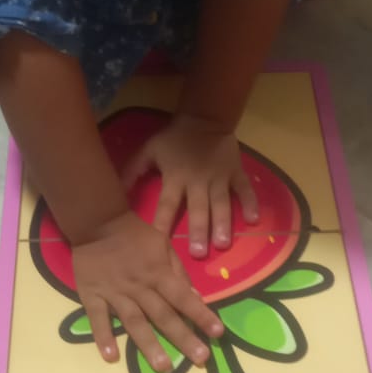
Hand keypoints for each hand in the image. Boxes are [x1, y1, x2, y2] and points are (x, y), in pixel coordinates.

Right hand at [73, 210, 223, 370]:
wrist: (97, 222)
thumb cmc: (135, 235)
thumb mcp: (163, 244)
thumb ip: (177, 272)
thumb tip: (195, 297)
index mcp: (159, 273)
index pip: (184, 297)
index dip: (201, 315)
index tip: (218, 333)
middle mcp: (139, 287)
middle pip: (163, 315)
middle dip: (183, 338)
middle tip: (200, 359)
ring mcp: (115, 293)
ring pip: (134, 322)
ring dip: (149, 345)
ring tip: (162, 367)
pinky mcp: (92, 295)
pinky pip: (97, 318)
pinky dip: (103, 337)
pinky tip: (110, 357)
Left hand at [123, 113, 258, 256]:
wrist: (204, 118)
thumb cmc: (174, 139)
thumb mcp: (149, 150)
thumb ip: (133, 170)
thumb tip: (117, 192)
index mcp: (176, 177)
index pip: (167, 204)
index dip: (162, 223)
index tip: (159, 245)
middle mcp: (198, 181)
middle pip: (198, 209)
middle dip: (198, 231)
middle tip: (199, 253)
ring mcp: (219, 177)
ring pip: (221, 203)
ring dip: (222, 224)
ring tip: (223, 244)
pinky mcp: (236, 172)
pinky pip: (244, 189)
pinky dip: (251, 203)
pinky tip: (254, 221)